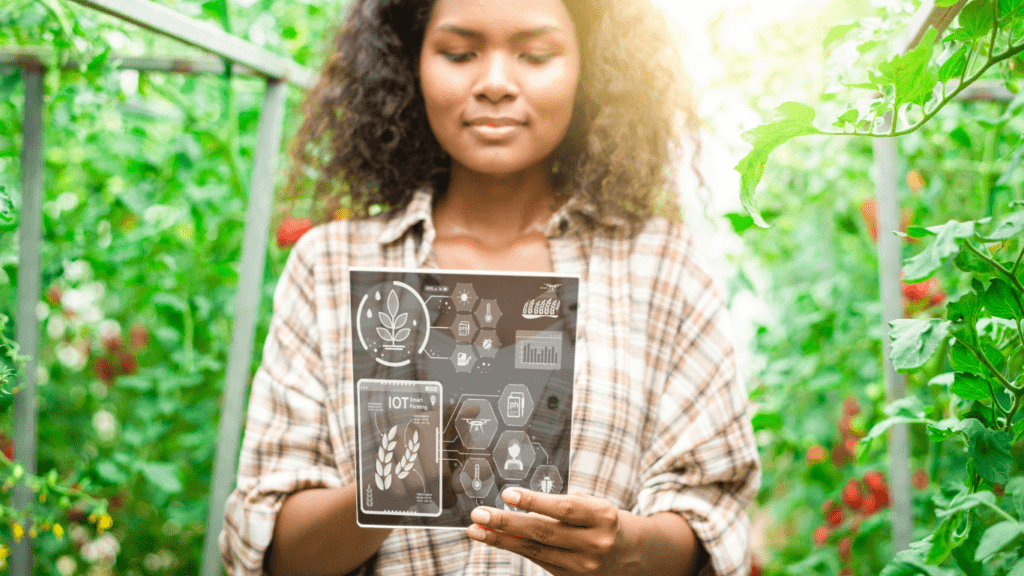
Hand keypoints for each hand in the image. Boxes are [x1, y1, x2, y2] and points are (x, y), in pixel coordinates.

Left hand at [466, 488, 641, 575]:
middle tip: (479, 514)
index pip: (563, 509)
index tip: (507, 494)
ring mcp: (583, 566)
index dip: (534, 501)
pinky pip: (537, 561)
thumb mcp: (593, 504)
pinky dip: (514, 549)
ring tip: (477, 530)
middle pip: (543, 532)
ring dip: (501, 540)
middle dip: (507, 523)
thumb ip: (561, 503)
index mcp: (603, 517)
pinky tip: (496, 540)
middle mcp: (594, 544)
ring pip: (535, 550)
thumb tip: (517, 501)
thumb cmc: (602, 520)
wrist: (630, 553)